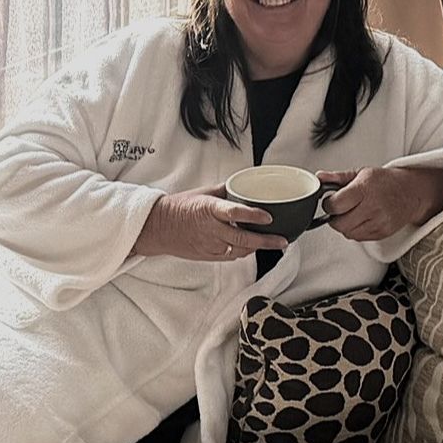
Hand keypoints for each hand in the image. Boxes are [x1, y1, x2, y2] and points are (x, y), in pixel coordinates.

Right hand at [132, 183, 287, 260]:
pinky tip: (251, 245)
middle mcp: (211, 229)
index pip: (234, 213)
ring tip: (274, 242)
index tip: (269, 217)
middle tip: (283, 240)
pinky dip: (243, 251)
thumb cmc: (179, 208)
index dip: (253, 216)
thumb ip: (225, 191)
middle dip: (266, 241)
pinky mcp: (209, 256)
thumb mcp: (203, 193)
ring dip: (257, 246)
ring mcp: (210, 245)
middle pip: (243, 238)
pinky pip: (232, 256)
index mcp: (209, 209)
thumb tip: (243, 186)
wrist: (159, 228)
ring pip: (240, 250)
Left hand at [317, 166, 442, 241]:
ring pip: (347, 233)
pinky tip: (361, 219)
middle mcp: (372, 207)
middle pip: (339, 224)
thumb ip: (337, 177)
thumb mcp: (361, 173)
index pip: (335, 205)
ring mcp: (378, 222)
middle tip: (340, 209)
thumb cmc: (385, 182)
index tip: (331, 200)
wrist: (411, 192)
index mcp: (364, 190)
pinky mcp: (382, 233)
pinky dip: (355, 231)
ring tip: (352, 213)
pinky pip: (358, 238)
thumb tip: (319, 177)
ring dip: (345, 225)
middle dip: (335, 217)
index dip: (329, 204)